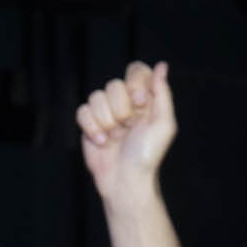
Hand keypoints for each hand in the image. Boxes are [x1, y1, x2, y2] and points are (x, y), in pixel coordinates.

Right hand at [75, 61, 177, 202]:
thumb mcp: (163, 124)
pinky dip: (91, 127)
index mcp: (144, 99)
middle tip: (128, 127)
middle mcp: (124, 103)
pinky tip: (101, 142)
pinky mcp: (89, 124)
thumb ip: (162, 93)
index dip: (135, 84)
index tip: (141, 103)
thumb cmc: (147, 155)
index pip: (136, 71)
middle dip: (121, 109)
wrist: (125, 180)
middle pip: (114, 84)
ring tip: (114, 138)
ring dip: (106, 120)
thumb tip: (162, 65)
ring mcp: (105, 113)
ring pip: (96, 97)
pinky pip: (82, 111)